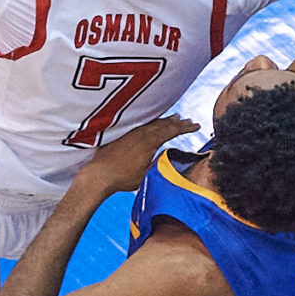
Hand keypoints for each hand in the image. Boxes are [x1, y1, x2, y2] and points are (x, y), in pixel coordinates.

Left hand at [80, 114, 195, 196]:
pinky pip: (143, 124)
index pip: (172, 130)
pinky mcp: (123, 135)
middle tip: (189, 120)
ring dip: (165, 120)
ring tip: (175, 117)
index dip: (185, 128)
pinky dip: (153, 122)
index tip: (196, 125)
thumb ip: (158, 162)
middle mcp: (141, 134)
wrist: (98, 175)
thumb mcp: (146, 173)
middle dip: (178, 122)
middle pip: (164, 124)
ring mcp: (131, 133)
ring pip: (153, 123)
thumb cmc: (123, 178)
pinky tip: (153, 124)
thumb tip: (167, 155)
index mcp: (149, 142)